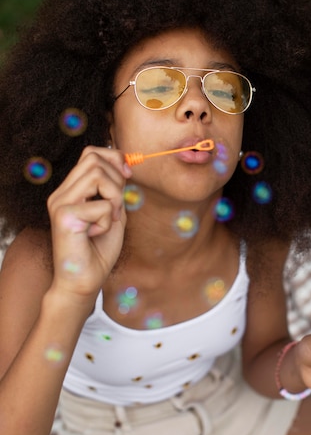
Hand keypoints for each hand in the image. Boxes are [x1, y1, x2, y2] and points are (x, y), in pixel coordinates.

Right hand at [47, 146, 131, 299]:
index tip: (127, 176)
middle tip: (116, 207)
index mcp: (70, 190)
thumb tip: (124, 163)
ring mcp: (60, 203)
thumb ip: (115, 189)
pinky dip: (107, 220)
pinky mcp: (64, 216)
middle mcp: (61, 193)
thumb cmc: (98, 250)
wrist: (83, 281)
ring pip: (97, 175)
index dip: (113, 157)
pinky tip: (96, 234)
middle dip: (116, 180)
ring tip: (108, 219)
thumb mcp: (112, 212)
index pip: (90, 153)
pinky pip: (101, 205)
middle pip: (94, 158)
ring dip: (113, 198)